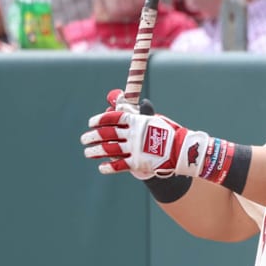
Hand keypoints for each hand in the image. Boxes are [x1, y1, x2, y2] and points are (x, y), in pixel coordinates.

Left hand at [82, 90, 209, 179]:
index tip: (91, 123)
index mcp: (138, 121)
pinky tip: (102, 167)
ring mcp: (135, 149)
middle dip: (93, 136)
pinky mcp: (138, 163)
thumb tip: (122, 99)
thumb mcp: (154, 119)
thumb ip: (138, 112)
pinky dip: (108, 167)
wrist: (181, 151)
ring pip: (109, 149)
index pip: (114, 118)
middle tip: (84, 138)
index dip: (100, 120)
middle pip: (107, 133)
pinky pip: (119, 165)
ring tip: (88, 152)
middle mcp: (134, 134)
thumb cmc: (167, 133)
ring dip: (96, 151)